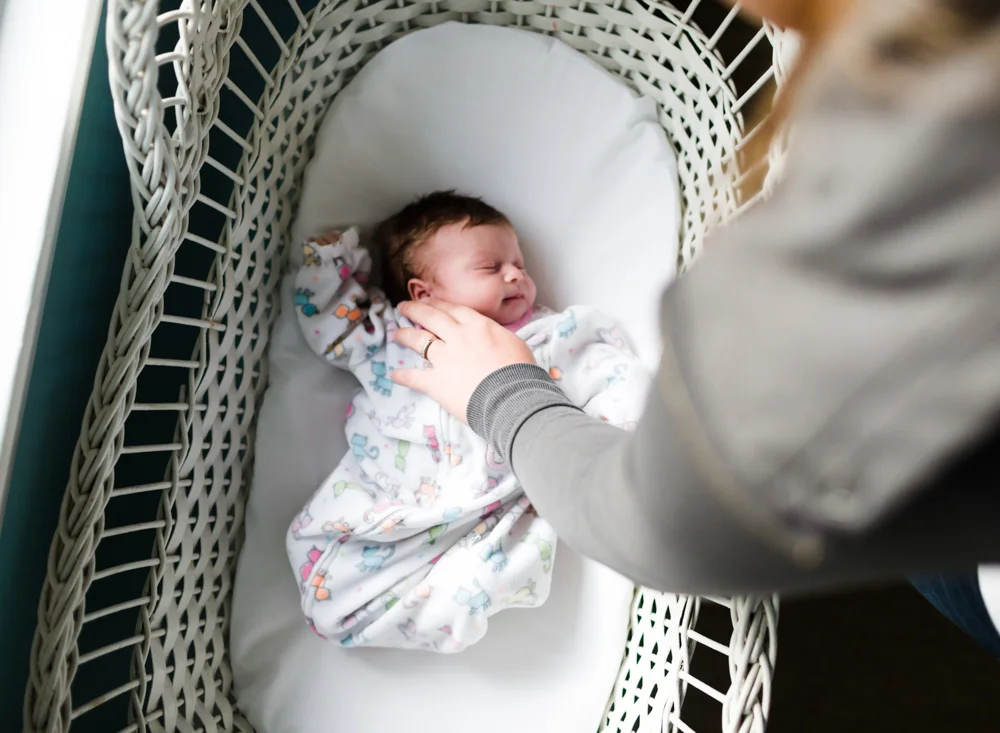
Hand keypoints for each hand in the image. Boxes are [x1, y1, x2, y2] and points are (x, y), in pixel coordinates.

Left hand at [392, 299, 535, 422]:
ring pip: (419, 341)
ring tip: (397, 334)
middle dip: (415, 310)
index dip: (438, 304)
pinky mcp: (436, 382)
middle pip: (431, 318)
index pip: (453, 309)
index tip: (429, 302)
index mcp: (478, 326)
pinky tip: (395, 375)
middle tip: (403, 307)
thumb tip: (492, 338)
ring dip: (406, 336)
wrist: (513, 397)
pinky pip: (415, 377)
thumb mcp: (514, 343)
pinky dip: (403, 376)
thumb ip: (497, 336)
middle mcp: (457, 337)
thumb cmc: (521, 372)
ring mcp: (444, 358)